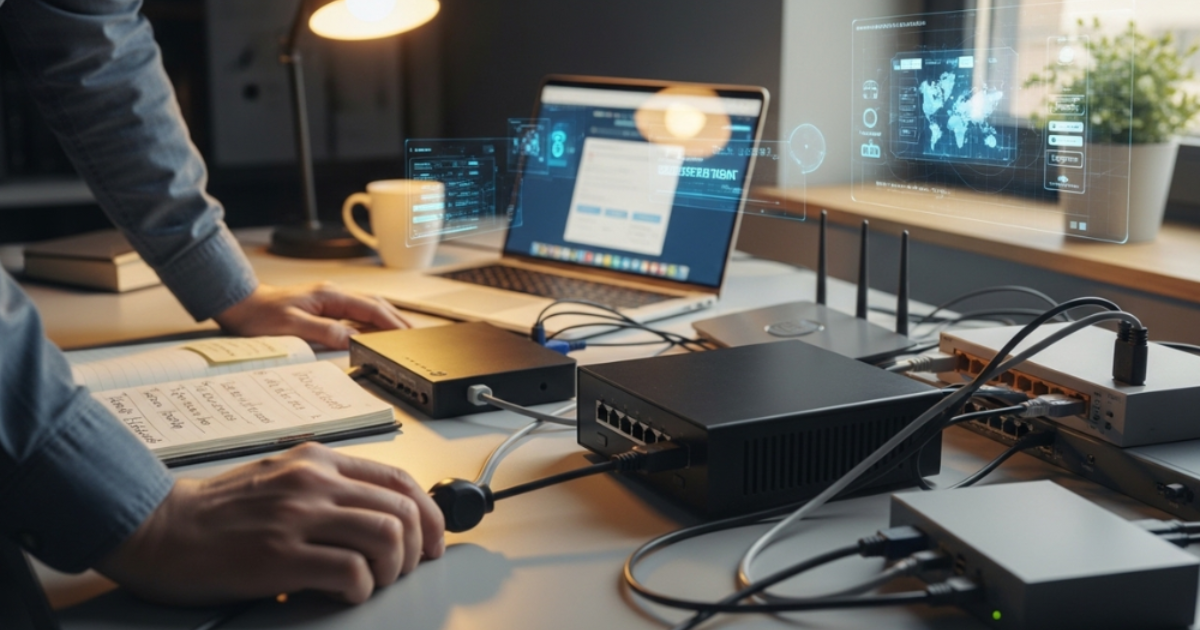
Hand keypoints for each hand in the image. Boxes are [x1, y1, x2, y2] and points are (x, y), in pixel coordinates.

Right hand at [94, 443, 445, 605]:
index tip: (433, 541)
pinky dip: (360, 590)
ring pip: (387, 537)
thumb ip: (328, 489)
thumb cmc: (217, 512)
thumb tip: (381, 517)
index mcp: (318, 461)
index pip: (399, 481)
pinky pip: (352, 572)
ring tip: (371, 583)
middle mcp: (313, 481)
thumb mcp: (282, 480)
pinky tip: (343, 593)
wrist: (158, 529)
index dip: (430, 515)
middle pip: (403, 510)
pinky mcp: (280, 555)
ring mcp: (298, 516)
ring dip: (392, 570)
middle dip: (417, 548)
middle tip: (403, 571)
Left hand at [214, 282, 409, 349]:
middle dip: (395, 318)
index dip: (390, 322)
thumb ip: (324, 331)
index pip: (369, 308)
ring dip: (384, 318)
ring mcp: (328, 300)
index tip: (405, 333)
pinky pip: (354, 313)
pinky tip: (372, 331)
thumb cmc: (260, 314)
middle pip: (373, 305)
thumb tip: (351, 339)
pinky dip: (369, 321)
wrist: (240, 303)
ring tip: (399, 332)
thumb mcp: (292, 325)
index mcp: (329, 295)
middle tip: (412, 333)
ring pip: (365, 307)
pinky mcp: (322, 307)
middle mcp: (332, 294)